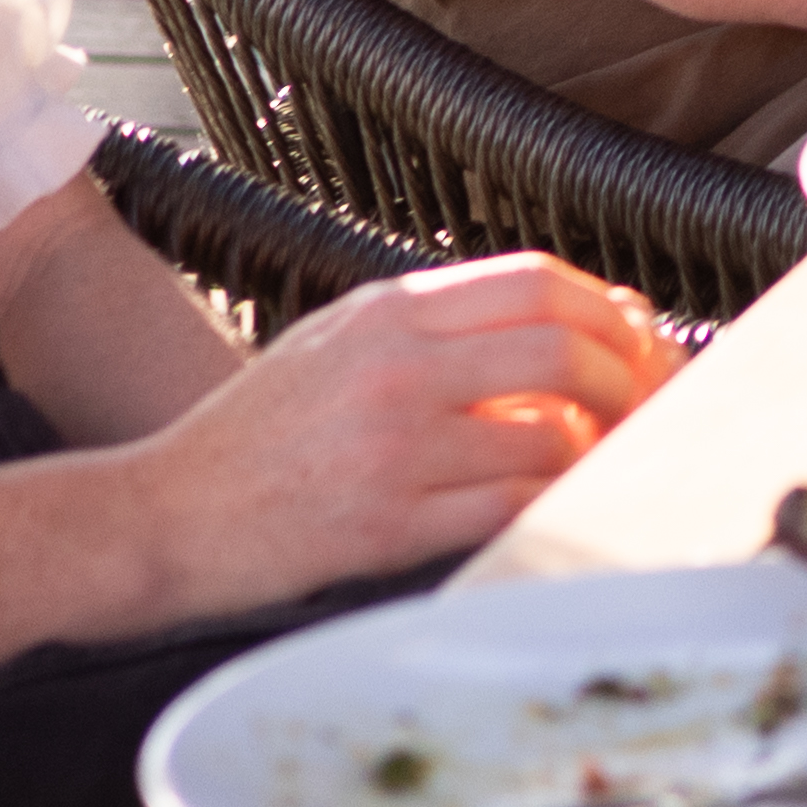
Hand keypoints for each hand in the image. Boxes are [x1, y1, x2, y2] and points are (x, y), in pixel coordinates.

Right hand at [118, 254, 681, 622]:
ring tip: (607, 462)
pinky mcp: (385, 525)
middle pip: (565, 348)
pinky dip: (554, 507)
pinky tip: (558, 508)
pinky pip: (510, 509)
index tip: (640, 342)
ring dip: (599, 451)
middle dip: (630, 379)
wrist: (159, 515)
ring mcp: (391, 446)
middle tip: (647, 408)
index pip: (539, 281)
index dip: (612, 310)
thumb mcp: (338, 345)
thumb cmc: (254, 437)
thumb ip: (438, 330)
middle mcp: (394, 366)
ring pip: (552, 435)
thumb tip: (570, 326)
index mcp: (387, 311)